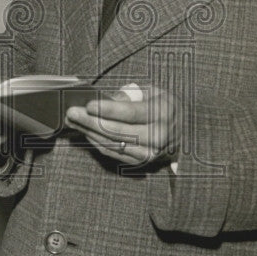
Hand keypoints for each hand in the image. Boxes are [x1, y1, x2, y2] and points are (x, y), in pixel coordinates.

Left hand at [64, 85, 178, 165]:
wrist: (185, 133)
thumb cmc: (165, 108)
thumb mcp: (154, 92)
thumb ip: (131, 94)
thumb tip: (108, 99)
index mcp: (163, 114)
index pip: (130, 113)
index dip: (107, 110)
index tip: (88, 104)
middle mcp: (157, 137)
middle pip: (117, 131)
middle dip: (90, 121)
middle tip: (72, 112)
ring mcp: (149, 153)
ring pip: (112, 144)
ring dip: (88, 132)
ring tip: (73, 120)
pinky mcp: (140, 162)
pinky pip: (112, 153)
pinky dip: (96, 142)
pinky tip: (85, 132)